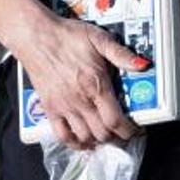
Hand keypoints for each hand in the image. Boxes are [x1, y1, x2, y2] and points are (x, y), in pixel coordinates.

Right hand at [14, 12, 146, 149]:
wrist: (36, 37)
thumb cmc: (67, 36)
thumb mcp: (99, 38)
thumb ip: (121, 54)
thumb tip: (143, 65)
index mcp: (96, 84)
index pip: (115, 119)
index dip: (127, 130)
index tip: (134, 130)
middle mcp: (80, 100)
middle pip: (102, 132)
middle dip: (116, 136)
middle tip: (122, 132)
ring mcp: (64, 107)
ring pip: (85, 137)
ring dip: (97, 140)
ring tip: (105, 135)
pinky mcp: (49, 109)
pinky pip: (62, 135)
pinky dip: (74, 143)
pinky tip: (82, 141)